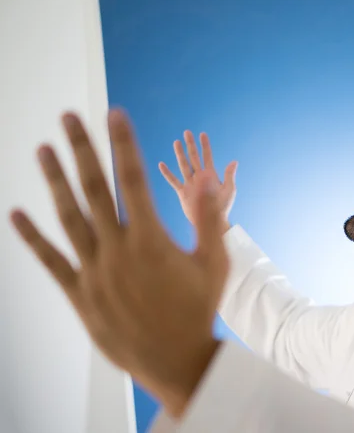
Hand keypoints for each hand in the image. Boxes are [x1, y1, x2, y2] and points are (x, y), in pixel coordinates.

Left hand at [10, 110, 227, 417]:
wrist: (176, 358)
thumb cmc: (198, 309)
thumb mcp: (214, 262)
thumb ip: (208, 220)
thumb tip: (207, 182)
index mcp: (151, 239)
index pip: (133, 178)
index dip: (123, 143)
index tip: (115, 114)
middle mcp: (117, 249)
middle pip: (94, 189)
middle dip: (82, 149)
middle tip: (68, 118)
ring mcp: (94, 271)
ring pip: (68, 217)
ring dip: (55, 181)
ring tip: (43, 150)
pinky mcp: (80, 293)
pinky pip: (51, 260)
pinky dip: (32, 237)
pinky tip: (17, 215)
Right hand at [159, 131, 236, 230]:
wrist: (212, 222)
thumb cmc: (222, 207)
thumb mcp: (229, 190)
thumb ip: (229, 175)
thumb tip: (234, 161)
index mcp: (211, 175)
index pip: (207, 156)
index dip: (205, 145)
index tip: (202, 134)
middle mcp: (199, 177)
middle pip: (194, 157)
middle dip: (190, 145)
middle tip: (186, 132)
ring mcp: (190, 184)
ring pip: (183, 165)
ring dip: (180, 154)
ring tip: (175, 142)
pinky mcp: (182, 192)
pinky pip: (173, 181)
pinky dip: (167, 173)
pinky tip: (162, 164)